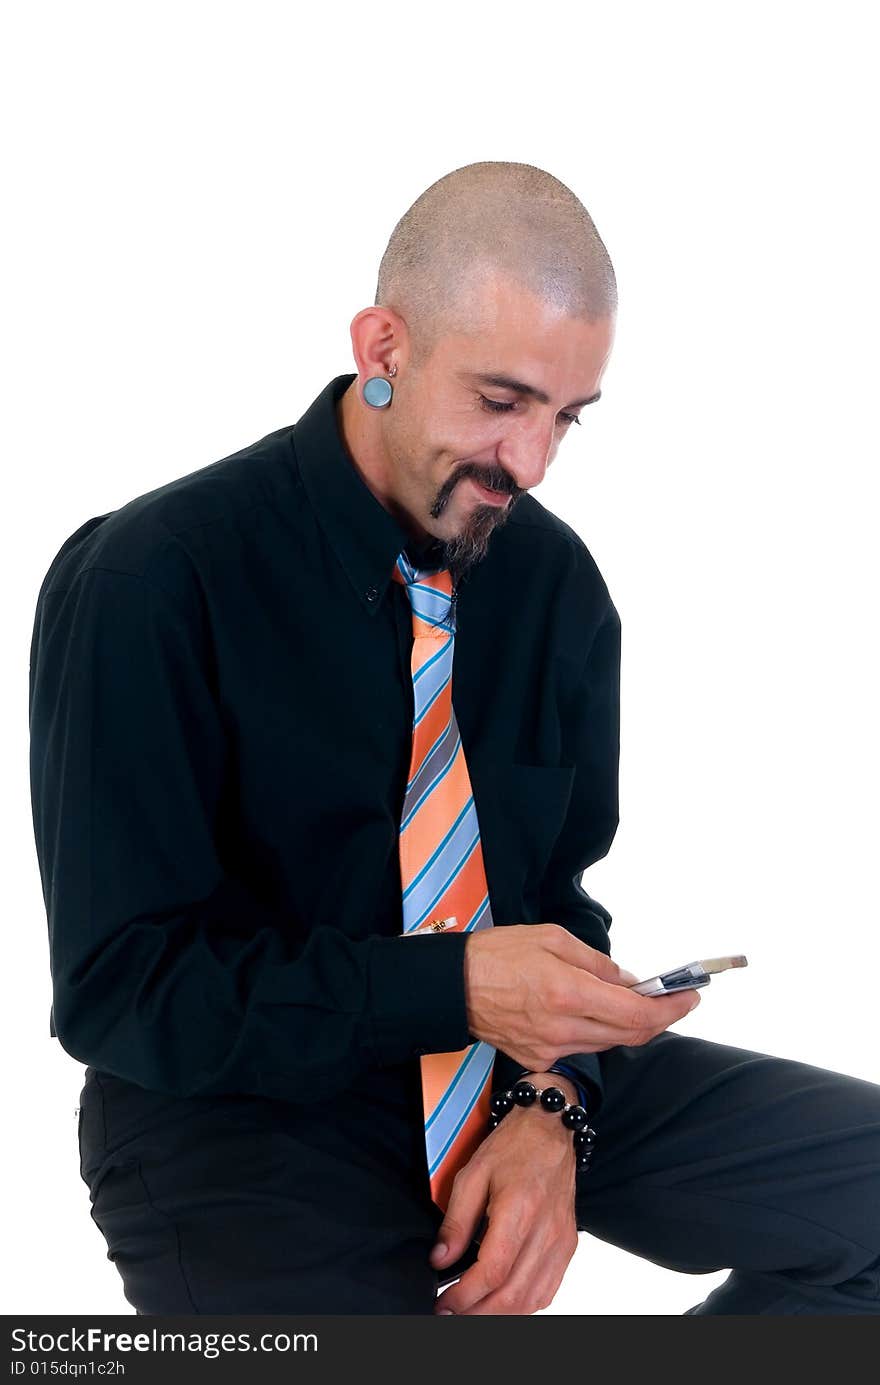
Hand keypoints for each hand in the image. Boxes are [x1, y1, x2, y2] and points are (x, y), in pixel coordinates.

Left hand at [430, 1071, 581, 1314]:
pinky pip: (547, 1291)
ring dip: (499, 1314)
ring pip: (531, 1300)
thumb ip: (456, 1221)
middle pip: (512, 1295)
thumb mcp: (473, 1174)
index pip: (492, 1271)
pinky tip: (502, 1301)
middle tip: (449, 1313)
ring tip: (471, 1310)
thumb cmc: (512, 1147)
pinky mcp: (568, 1246)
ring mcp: (562, 1241)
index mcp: (519, 1209)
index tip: (442, 1304)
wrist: (551, 1130)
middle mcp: (546, 1231)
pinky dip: (523, 1305)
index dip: (464, 1296)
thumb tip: (440, 1260)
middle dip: (476, 1312)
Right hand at [463, 924, 699, 1072]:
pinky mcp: (538, 1059)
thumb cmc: (498, 953)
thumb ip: (597, 963)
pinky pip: (582, 1047)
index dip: (671, 1009)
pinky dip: (598, 1030)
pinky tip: (594, 1010)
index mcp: (568, 993)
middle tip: (674, 999)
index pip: (636, 1014)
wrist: (451, 987)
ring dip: (628, 1025)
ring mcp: (550, 1049)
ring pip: (608, 1043)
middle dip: (659, 1018)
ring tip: (634, 1000)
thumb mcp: (553, 938)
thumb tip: (628, 982)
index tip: (691, 997)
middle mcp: (563, 1028)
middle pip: (630, 1035)